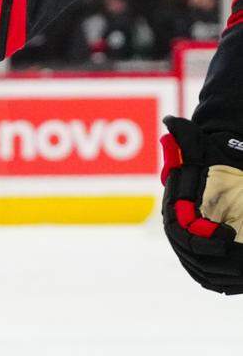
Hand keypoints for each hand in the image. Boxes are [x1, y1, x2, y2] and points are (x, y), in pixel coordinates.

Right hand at [160, 116, 242, 293]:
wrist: (226, 168)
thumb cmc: (216, 158)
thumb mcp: (202, 146)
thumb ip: (185, 136)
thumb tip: (171, 122)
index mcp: (175, 209)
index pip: (181, 235)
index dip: (203, 242)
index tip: (229, 234)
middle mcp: (180, 232)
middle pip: (195, 261)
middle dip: (222, 265)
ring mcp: (194, 248)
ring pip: (206, 274)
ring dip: (227, 277)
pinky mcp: (209, 259)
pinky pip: (214, 280)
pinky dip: (228, 284)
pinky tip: (241, 279)